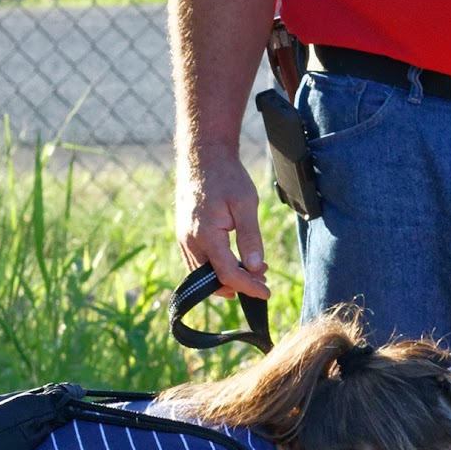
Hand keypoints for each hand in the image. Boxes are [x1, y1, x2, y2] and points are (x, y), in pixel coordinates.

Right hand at [175, 142, 268, 298]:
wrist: (204, 155)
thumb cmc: (226, 176)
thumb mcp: (246, 204)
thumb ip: (250, 238)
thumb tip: (255, 268)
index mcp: (205, 235)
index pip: (226, 274)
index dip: (248, 287)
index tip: (266, 293)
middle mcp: (190, 241)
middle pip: (211, 280)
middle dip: (238, 285)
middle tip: (262, 280)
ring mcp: (184, 238)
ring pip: (203, 274)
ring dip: (227, 278)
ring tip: (253, 271)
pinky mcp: (184, 234)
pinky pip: (198, 262)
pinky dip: (216, 268)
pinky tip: (236, 260)